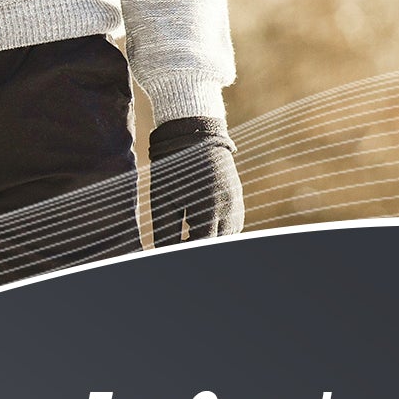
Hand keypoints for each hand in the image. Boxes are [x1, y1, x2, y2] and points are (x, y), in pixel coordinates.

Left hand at [148, 116, 243, 245]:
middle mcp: (230, 213)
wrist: (194, 136)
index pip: (201, 248)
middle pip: (215, 248)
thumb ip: (165, 232)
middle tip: (174, 256)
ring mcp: (237, 210)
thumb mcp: (163, 199)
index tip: (170, 262)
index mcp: (210, 211)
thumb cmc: (172, 168)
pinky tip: (194, 235)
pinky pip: (229, 230)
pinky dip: (213, 236)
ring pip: (224, 241)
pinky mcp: (237, 206)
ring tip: (183, 244)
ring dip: (205, 245)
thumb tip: (161, 256)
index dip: (185, 258)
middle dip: (196, 252)